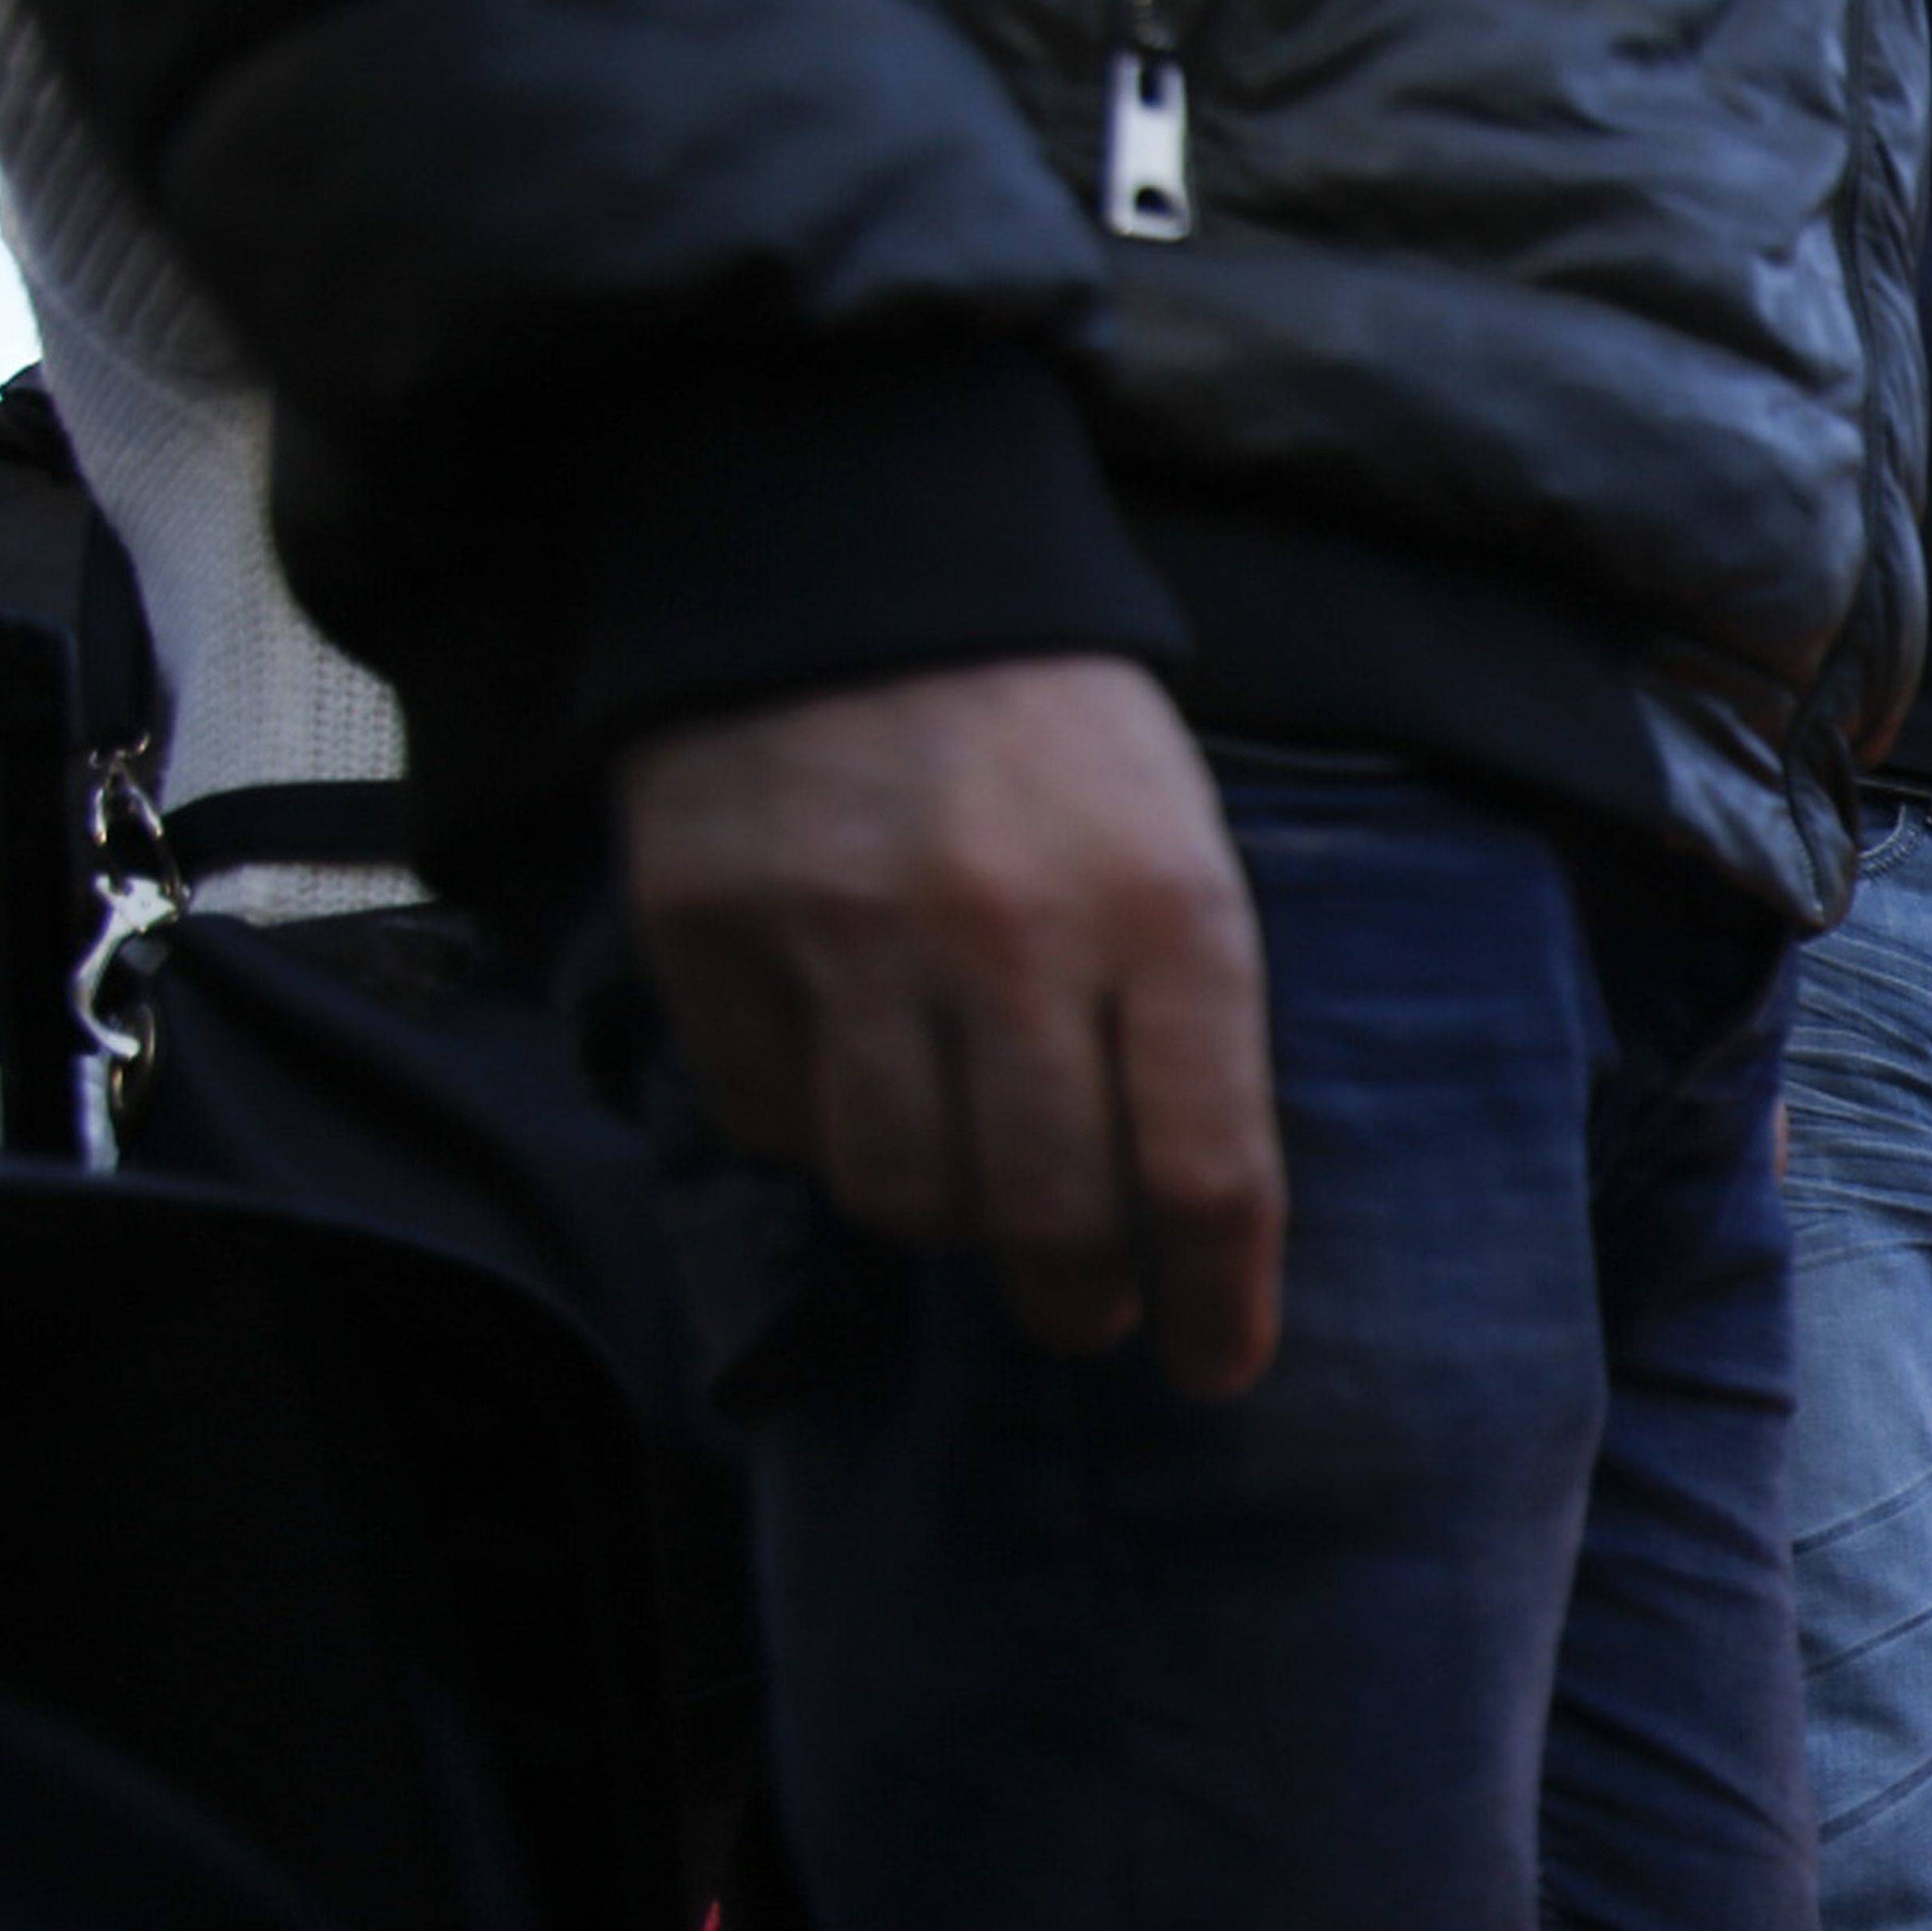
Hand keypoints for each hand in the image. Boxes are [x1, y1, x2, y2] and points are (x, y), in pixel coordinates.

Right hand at [622, 654, 1280, 1395]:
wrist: (861, 564)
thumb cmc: (1054, 743)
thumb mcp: (1179, 851)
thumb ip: (1184, 1027)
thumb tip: (1186, 1231)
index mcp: (1166, 910)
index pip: (1205, 1174)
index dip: (1217, 1304)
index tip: (1215, 1366)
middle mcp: (1010, 933)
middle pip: (1049, 1221)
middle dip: (1079, 1298)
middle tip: (1083, 1307)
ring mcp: (849, 934)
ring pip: (900, 1196)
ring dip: (942, 1215)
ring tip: (963, 1163)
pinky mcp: (714, 930)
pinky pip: (774, 1124)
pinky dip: (818, 1130)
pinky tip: (848, 1060)